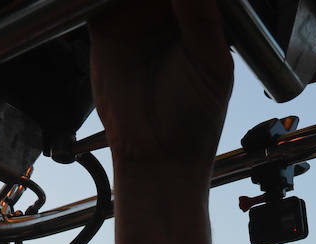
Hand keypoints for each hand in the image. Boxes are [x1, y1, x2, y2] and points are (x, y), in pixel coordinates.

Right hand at [89, 0, 233, 169]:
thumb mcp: (210, 61)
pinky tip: (119, 6)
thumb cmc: (195, 119)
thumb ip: (200, 14)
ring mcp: (136, 14)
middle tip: (156, 2)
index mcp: (203, 12)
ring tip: (143, 5)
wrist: (157, 157)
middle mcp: (170, 9)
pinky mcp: (105, 25)